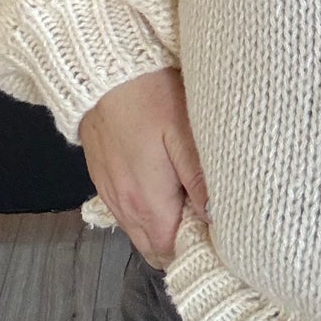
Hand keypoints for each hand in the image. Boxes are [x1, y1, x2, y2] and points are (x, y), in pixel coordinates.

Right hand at [78, 67, 207, 270]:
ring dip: (162, 229)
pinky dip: (144, 212)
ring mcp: (108, 191)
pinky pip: (124, 210)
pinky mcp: (100, 176)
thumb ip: (199, 180)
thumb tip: (215, 220)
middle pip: (153, 248)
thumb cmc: (151, 96)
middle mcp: (124, 206)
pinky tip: (163, 191)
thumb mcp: (185, 133)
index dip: (195, 251)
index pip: (170, 252)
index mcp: (147, 202)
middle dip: (180, 245)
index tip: (219, 240)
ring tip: (192, 209)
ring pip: (138, 230)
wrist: (104, 68)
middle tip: (210, 225)